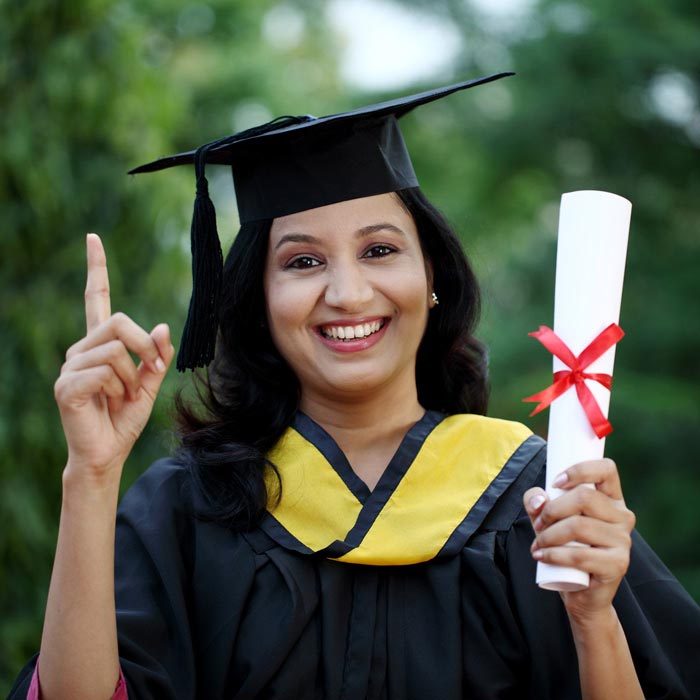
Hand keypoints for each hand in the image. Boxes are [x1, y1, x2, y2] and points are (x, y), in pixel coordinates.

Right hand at [54, 233, 174, 481]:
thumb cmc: (124, 418)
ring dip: (130, 378)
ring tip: (120, 397)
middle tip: (148, 373)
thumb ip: (156, 356)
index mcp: (100, 345)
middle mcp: (81, 349)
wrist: (108, 452)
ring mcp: (70, 366)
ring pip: (116, 350)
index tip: (93, 238)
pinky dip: (117, 389)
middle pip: (121, 323)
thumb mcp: (150, 384)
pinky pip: (105, 371)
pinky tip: (108, 402)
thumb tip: (164, 327)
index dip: (96, 269)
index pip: (96, 299)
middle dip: (145, 348)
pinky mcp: (66, 385)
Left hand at [523, 459, 635, 623]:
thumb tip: (539, 500)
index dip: (579, 470)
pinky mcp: (618, 564)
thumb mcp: (548, 518)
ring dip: (548, 535)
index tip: (555, 482)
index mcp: (611, 498)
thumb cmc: (565, 546)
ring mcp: (623, 541)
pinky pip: (580, 555)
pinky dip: (553, 554)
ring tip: (538, 544)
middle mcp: (622, 516)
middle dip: (552, 509)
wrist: (580, 592)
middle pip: (584, 497)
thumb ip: (538, 501)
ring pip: (578, 525)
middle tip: (538, 524)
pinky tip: (541, 556)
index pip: (606, 469)